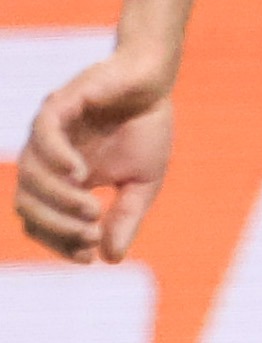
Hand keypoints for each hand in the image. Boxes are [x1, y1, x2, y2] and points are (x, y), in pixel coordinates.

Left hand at [16, 42, 169, 261]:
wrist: (154, 83)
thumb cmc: (146, 130)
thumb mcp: (142, 184)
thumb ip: (125, 218)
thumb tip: (111, 259)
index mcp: (62, 182)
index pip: (41, 221)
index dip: (59, 242)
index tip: (89, 254)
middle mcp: (46, 161)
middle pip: (26, 205)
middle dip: (56, 226)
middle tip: (91, 233)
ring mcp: (48, 134)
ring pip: (30, 175)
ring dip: (58, 199)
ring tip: (92, 208)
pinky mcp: (57, 106)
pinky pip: (43, 135)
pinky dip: (55, 157)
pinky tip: (79, 173)